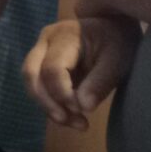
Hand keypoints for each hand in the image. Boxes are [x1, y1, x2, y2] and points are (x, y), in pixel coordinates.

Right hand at [24, 15, 141, 129]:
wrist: (116, 28)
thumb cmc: (119, 43)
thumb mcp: (117, 61)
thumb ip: (100, 83)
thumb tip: (83, 108)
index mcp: (64, 36)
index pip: (52, 69)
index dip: (62, 93)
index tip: (82, 111)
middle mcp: (45, 41)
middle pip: (30, 74)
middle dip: (46, 102)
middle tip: (66, 120)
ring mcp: (41, 50)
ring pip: (32, 82)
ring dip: (48, 106)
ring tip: (76, 123)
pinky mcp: (43, 63)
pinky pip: (40, 86)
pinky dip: (53, 104)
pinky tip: (71, 117)